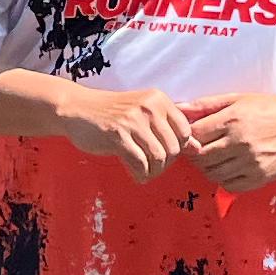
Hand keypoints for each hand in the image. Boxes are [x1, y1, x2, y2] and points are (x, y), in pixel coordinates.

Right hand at [57, 85, 197, 182]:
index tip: (165, 155)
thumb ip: (169, 129)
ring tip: (145, 173)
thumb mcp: (143, 114)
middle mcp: (148, 107)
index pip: (185, 131)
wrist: (77, 108)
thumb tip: (199, 148)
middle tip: (153, 168)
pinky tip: (136, 175)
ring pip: (159, 157)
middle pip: (174, 147)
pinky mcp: (117, 135)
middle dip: (166, 165)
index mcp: (158, 99)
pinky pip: (139, 163)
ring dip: (154, 172)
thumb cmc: (112, 113)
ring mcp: (132, 120)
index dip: (179, 149)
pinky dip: (141, 174)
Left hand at [183, 90, 275, 192]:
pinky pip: (228, 185)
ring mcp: (251, 163)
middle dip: (195, 153)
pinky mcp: (259, 178)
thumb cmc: (270, 109)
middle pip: (200, 156)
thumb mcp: (238, 99)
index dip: (188, 136)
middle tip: (200, 148)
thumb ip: (206, 105)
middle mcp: (241, 142)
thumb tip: (178, 108)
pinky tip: (229, 167)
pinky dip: (223, 178)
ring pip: (212, 173)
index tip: (192, 135)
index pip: (195, 134)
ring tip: (215, 156)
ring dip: (207, 167)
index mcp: (233, 119)